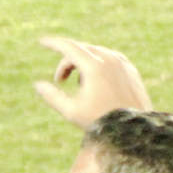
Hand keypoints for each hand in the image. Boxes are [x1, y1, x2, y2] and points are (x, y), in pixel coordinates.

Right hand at [33, 36, 154, 128]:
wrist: (134, 130)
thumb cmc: (100, 121)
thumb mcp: (71, 111)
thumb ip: (52, 96)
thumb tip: (37, 85)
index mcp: (94, 66)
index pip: (69, 47)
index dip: (53, 43)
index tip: (42, 42)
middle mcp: (109, 59)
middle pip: (81, 50)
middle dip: (66, 62)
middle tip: (59, 81)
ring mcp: (122, 62)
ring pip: (95, 53)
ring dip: (81, 65)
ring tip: (79, 86)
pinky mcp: (130, 69)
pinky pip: (109, 59)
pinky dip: (97, 65)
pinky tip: (94, 82)